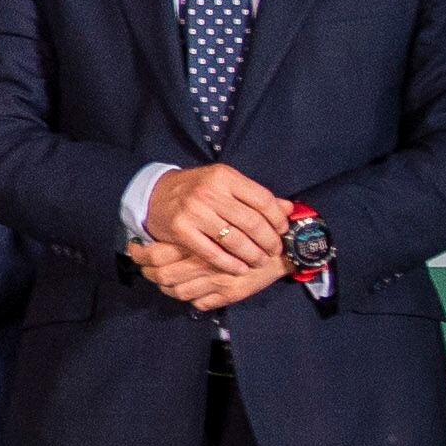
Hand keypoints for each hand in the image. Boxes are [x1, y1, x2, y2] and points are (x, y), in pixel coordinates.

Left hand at [124, 235, 289, 312]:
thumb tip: (167, 225)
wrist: (284, 248)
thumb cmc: (251, 229)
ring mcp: (217, 281)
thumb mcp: (224, 219)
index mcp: (200, 240)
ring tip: (160, 279)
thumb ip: (197, 225)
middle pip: (162, 274)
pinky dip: (188, 299)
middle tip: (143, 267)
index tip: (135, 249)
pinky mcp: (229, 295)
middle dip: (148, 273)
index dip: (142, 254)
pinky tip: (185, 290)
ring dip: (166, 287)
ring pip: (177, 291)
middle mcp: (206, 263)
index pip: (158, 252)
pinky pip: (198, 303)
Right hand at [143, 163, 296, 273]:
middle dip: (269, 241)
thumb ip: (255, 196)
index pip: (262, 200)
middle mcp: (209, 192)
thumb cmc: (196, 190)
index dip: (278, 219)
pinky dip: (230, 264)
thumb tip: (290, 209)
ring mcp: (194, 211)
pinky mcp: (181, 230)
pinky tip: (240, 268)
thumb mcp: (225, 184)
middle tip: (274, 251)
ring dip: (253, 255)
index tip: (283, 231)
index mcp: (224, 176)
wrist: (155, 194)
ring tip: (260, 261)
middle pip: (252, 222)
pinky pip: (212, 252)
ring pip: (235, 240)